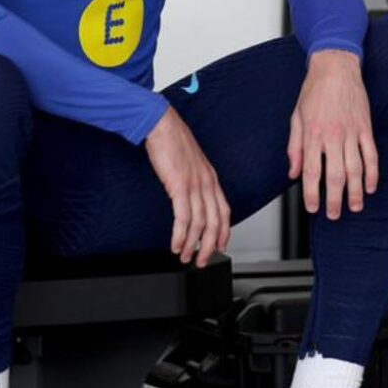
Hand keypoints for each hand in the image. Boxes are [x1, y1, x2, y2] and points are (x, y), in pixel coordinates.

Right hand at [144, 106, 231, 266]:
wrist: (162, 125)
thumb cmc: (173, 142)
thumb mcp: (190, 164)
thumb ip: (194, 181)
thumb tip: (189, 199)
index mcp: (211, 178)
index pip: (224, 211)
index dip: (224, 232)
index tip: (221, 247)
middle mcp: (207, 183)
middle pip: (215, 223)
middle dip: (210, 246)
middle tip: (202, 261)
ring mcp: (195, 185)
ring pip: (200, 224)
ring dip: (192, 245)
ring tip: (184, 256)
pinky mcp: (179, 186)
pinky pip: (183, 218)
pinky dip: (180, 235)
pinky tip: (175, 244)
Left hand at [287, 51, 378, 219]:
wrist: (336, 67)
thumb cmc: (314, 90)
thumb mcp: (296, 118)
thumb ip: (294, 148)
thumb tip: (294, 173)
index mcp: (313, 134)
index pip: (312, 172)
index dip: (312, 193)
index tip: (313, 207)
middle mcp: (333, 136)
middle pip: (336, 175)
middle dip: (336, 199)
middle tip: (335, 214)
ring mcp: (352, 132)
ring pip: (356, 169)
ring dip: (356, 191)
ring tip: (355, 207)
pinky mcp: (365, 128)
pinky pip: (371, 155)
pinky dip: (372, 173)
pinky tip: (370, 186)